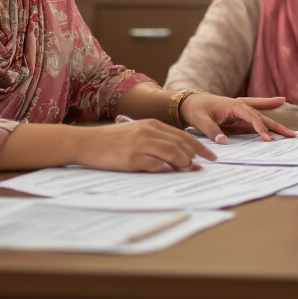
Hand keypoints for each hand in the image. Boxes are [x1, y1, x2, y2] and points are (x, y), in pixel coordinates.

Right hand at [75, 119, 215, 171]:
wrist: (86, 143)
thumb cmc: (111, 140)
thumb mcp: (136, 133)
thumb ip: (156, 140)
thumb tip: (178, 155)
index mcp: (151, 125)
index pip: (182, 135)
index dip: (199, 146)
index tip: (211, 156)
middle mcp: (148, 132)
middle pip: (181, 144)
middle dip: (196, 156)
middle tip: (205, 166)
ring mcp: (140, 145)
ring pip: (172, 154)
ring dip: (184, 163)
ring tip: (190, 171)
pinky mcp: (132, 158)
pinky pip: (156, 165)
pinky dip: (166, 170)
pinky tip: (171, 174)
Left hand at [180, 93, 296, 142]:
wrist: (189, 102)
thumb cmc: (196, 110)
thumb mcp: (200, 120)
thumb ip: (212, 130)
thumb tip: (223, 141)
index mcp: (233, 106)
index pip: (251, 117)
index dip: (260, 128)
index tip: (268, 139)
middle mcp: (240, 106)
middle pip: (261, 117)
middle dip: (276, 127)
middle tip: (292, 135)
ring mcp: (240, 111)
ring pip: (262, 117)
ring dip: (275, 125)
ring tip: (291, 131)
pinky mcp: (238, 116)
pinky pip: (256, 117)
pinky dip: (267, 112)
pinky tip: (280, 103)